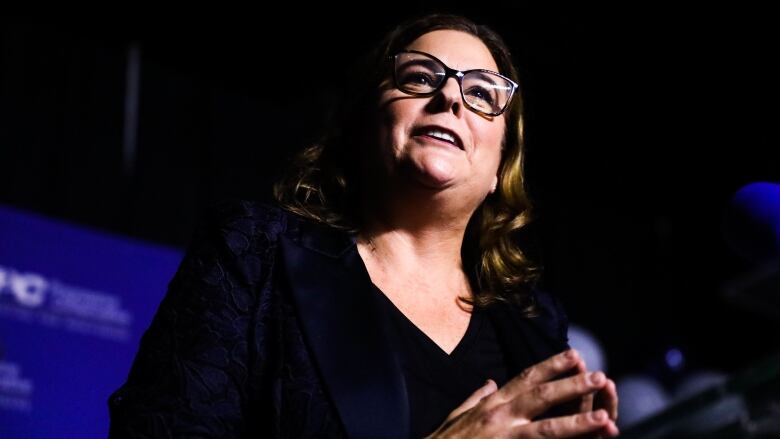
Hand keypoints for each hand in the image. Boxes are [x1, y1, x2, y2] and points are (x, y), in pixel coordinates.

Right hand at [426, 350, 618, 437]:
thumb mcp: (458, 413)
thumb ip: (476, 397)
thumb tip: (489, 382)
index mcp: (492, 403)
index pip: (526, 378)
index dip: (552, 365)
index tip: (575, 355)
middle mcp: (499, 416)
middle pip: (541, 397)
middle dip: (572, 386)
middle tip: (600, 376)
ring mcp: (503, 438)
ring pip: (547, 429)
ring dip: (578, 423)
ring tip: (604, 418)